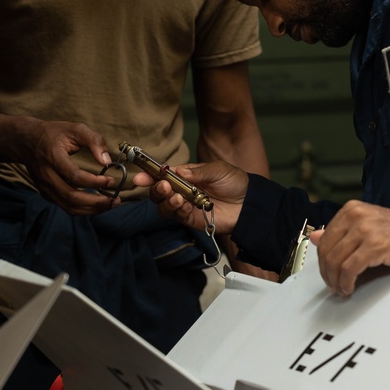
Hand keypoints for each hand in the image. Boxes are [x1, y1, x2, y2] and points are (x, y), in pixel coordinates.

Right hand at [16, 118, 120, 214]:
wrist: (27, 141)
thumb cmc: (53, 133)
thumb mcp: (75, 129)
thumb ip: (94, 141)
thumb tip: (107, 161)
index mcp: (53, 158)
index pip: (74, 177)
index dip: (94, 182)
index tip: (110, 180)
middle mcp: (47, 176)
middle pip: (71, 197)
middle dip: (96, 202)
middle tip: (114, 199)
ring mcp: (45, 187)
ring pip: (69, 207)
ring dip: (92, 210)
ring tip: (110, 204)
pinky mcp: (46, 194)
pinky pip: (65, 207)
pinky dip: (83, 209)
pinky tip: (97, 203)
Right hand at [132, 160, 248, 235]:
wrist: (249, 203)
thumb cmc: (234, 182)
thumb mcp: (218, 170)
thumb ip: (197, 172)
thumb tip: (177, 170)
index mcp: (186, 175)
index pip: (164, 174)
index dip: (150, 175)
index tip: (140, 177)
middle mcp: (182, 190)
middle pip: (159, 191)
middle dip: (156, 189)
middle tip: (163, 186)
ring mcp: (185, 205)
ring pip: (163, 205)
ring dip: (165, 201)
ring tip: (176, 197)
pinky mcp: (191, 219)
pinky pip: (176, 216)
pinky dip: (176, 211)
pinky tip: (183, 205)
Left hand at [309, 200, 389, 296]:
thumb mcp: (365, 226)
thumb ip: (340, 232)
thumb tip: (314, 237)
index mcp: (350, 210)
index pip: (325, 238)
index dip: (322, 260)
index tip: (326, 272)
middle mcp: (355, 216)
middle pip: (327, 250)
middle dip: (327, 272)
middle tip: (332, 285)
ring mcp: (364, 230)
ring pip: (336, 260)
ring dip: (336, 280)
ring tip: (340, 288)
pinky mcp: (374, 245)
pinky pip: (350, 268)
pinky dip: (346, 282)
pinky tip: (349, 287)